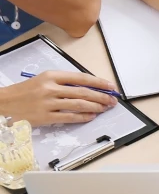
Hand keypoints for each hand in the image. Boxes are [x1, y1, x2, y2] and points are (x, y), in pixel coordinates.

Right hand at [0, 71, 117, 125]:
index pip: (81, 78)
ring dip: (96, 107)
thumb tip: (88, 88)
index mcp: (51, 76)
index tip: (111, 86)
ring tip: (105, 108)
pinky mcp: (45, 117)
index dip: (99, 82)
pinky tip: (91, 116)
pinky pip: (69, 117)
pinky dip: (83, 117)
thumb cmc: (25, 91)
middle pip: (83, 92)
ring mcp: (48, 103)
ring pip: (79, 104)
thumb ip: (63, 83)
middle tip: (112, 100)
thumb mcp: (43, 80)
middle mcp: (51, 88)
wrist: (4, 103)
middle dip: (102, 96)